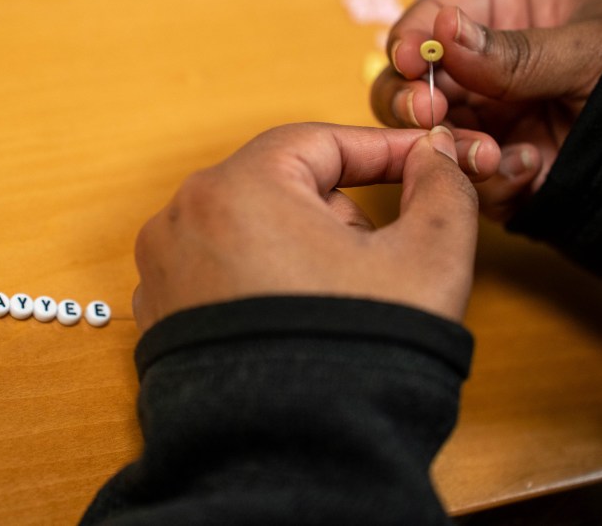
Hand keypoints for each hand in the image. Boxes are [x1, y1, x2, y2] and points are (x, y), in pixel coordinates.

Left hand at [132, 123, 497, 330]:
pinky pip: (219, 270)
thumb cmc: (351, 355)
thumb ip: (442, 190)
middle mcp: (183, 217)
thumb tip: (436, 158)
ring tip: (328, 302)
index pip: (320, 142)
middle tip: (370, 265)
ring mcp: (163, 267)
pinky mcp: (159, 311)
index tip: (420, 162)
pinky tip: (288, 322)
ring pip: (251, 228)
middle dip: (335, 215)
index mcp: (239, 187)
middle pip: (282, 185)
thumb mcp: (427, 260)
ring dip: (298, 249)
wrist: (290, 460)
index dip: (380, 151)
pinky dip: (256, 283)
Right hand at [371, 0, 601, 220]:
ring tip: (492, 155)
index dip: (408, 40)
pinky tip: (531, 168)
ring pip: (427, 139)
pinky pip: (466, 182)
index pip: (428, 21)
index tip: (407, 60)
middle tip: (429, 114)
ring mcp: (486, 121)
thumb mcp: (590, 44)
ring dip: (448, 149)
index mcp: (496, 13)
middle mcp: (479, 69)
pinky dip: (487, 182)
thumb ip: (514, 49)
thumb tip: (441, 33)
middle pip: (406, 84)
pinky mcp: (498, 170)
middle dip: (410, 102)